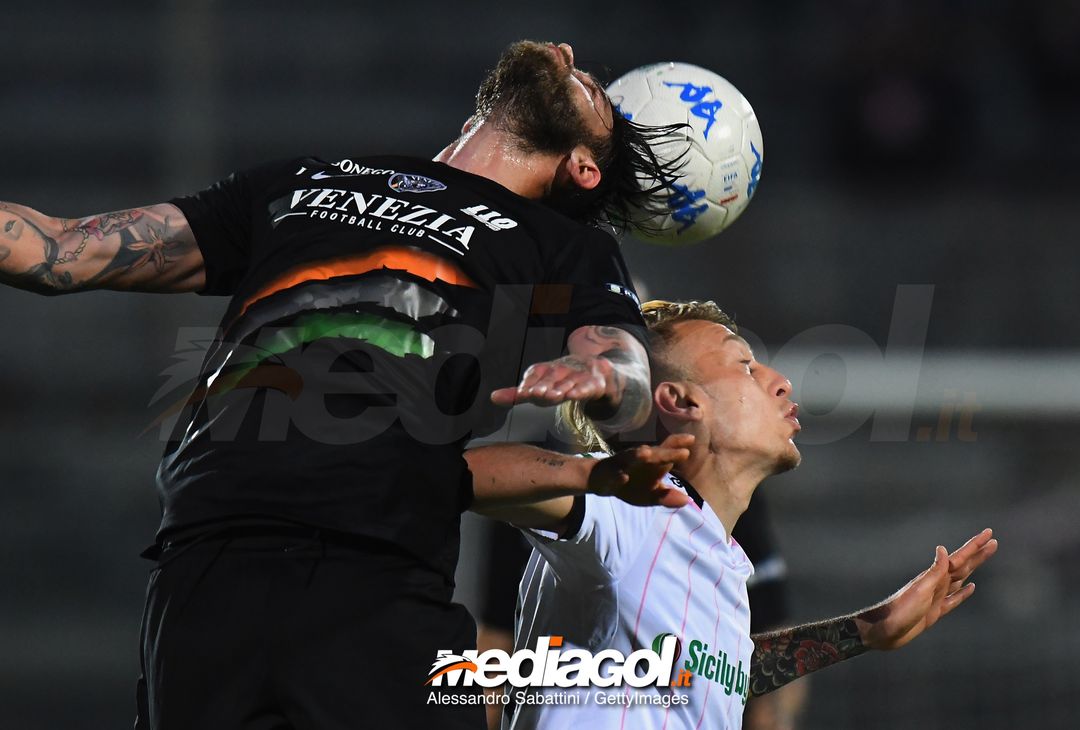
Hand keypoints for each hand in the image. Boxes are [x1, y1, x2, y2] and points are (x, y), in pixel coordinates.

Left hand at [490, 354, 617, 407]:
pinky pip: (585, 387)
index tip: (521, 393)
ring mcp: (576, 376)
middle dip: (542, 386)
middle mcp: (559, 371)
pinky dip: (580, 390)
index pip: (534, 375)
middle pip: (549, 378)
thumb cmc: (559, 380)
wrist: (594, 371)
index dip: (528, 384)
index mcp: (544, 371)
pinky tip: (573, 395)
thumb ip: (516, 394)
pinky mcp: (591, 383)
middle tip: (533, 394)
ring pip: (566, 382)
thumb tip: (492, 398)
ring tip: (551, 395)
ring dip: (559, 388)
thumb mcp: (538, 386)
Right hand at [585, 434, 693, 507]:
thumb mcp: (650, 495)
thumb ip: (666, 496)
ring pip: (630, 459)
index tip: (692, 439)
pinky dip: (619, 477)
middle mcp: (637, 459)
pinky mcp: (609, 475)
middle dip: (667, 453)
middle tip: (684, 452)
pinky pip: (614, 475)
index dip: (677, 444)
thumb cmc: (630, 484)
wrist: (600, 480)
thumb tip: (687, 500)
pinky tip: (624, 478)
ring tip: (647, 454)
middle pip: (653, 454)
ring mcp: (622, 465)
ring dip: (638, 456)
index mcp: (650, 462)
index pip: (665, 450)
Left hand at [856, 528, 997, 650]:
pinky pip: (954, 599)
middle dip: (978, 554)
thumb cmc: (901, 610)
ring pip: (961, 579)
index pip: (960, 557)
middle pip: (963, 566)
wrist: (885, 630)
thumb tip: (942, 548)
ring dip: (973, 568)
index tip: (988, 533)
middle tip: (993, 542)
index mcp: (935, 577)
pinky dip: (964, 593)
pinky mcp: (935, 611)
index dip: (975, 546)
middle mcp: (937, 584)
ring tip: (984, 558)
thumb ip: (934, 572)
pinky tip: (971, 588)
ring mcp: (936, 597)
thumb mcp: (920, 590)